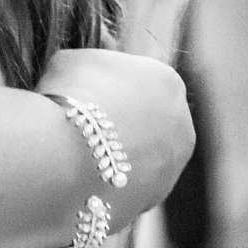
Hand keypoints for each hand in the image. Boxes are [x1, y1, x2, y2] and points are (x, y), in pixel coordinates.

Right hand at [36, 48, 195, 220]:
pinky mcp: (150, 203)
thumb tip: (103, 44)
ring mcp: (170, 170)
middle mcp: (181, 126)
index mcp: (168, 82)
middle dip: (120, 122)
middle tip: (80, 125)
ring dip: (117, 156)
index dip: (107, 85)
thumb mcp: (74, 58)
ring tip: (75, 155)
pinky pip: (127, 187)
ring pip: (142, 157)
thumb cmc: (69, 96)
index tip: (81, 92)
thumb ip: (95, 57)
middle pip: (148, 120)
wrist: (66, 158)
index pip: (141, 80)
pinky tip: (77, 179)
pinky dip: (108, 183)